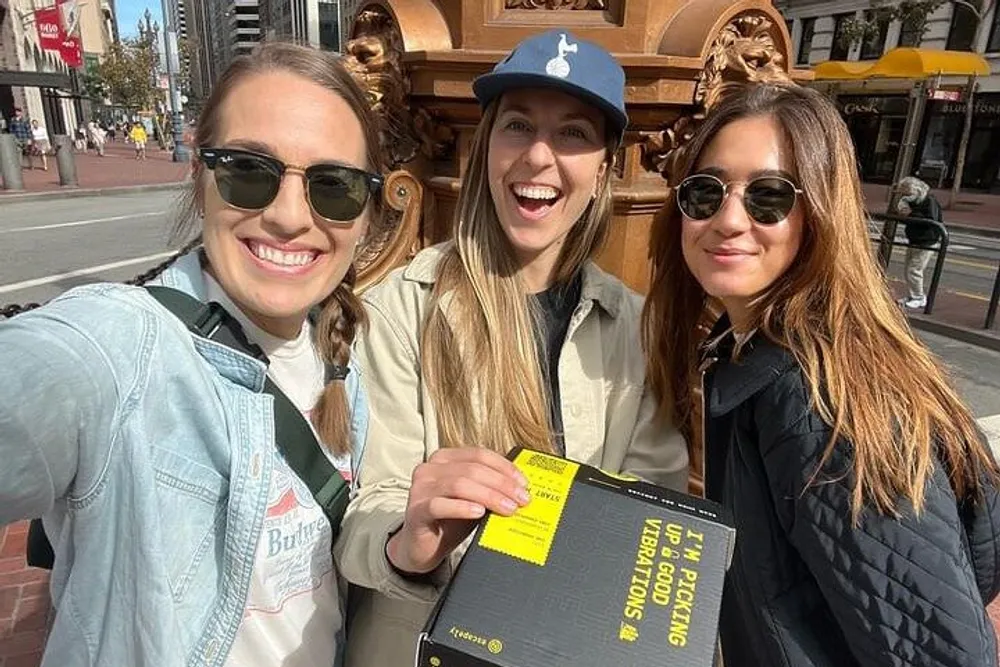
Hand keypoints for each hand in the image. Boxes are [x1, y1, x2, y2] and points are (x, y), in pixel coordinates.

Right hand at [386, 447, 529, 574]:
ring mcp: (420, 488)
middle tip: (522, 499)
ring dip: (489, 496)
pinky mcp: (416, 510)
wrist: (422, 548)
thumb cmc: (449, 520)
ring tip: (508, 508)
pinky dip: (462, 507)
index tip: (524, 483)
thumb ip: (490, 489)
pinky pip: (440, 505)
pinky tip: (479, 513)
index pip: (479, 454)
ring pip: (459, 484)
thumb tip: (521, 489)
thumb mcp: (474, 500)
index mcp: (445, 458)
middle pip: (473, 469)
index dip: (504, 467)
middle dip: (502, 484)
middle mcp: (430, 468)